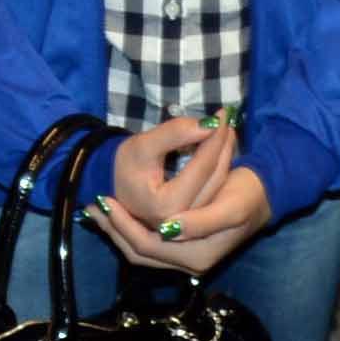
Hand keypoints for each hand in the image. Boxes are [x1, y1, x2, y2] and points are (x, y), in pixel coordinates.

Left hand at [96, 164, 271, 276]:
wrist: (263, 194)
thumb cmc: (246, 197)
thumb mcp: (229, 207)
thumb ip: (201, 222)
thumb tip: (167, 229)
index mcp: (197, 257)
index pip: (148, 246)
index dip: (123, 226)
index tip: (105, 201)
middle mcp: (188, 264)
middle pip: (138, 252)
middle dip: (114, 228)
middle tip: (94, 203)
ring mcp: (183, 258)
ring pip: (140, 250)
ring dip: (117, 230)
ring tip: (98, 209)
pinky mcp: (181, 246)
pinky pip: (147, 243)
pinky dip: (129, 229)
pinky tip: (117, 213)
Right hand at [107, 112, 237, 235]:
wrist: (112, 186)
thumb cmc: (125, 166)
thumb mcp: (143, 145)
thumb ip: (174, 133)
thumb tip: (209, 124)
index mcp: (167, 206)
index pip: (202, 168)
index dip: (214, 138)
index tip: (221, 114)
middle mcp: (181, 223)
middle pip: (213, 178)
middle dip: (223, 145)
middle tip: (227, 119)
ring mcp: (188, 226)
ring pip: (218, 186)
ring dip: (225, 155)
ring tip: (226, 130)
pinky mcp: (192, 222)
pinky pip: (213, 191)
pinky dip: (218, 168)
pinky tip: (220, 149)